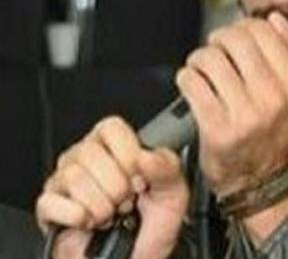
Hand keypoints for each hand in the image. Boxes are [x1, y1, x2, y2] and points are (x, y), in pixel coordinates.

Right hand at [35, 117, 189, 258]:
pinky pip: (51, 202)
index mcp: (115, 147)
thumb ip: (167, 168)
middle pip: (89, 152)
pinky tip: (91, 222)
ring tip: (112, 214)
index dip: (128, 154)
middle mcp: (86, 158)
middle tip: (127, 201)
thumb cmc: (153, 225)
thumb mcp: (174, 193)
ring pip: (73, 177)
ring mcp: (63, 182)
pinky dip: (79, 217)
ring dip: (102, 205)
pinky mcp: (49, 208)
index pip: (111, 127)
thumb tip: (146, 155)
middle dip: (117, 186)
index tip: (140, 177)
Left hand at [176, 12, 287, 196]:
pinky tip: (196, 86)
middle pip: (235, 38)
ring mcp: (246, 113)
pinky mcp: (217, 127)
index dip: (245, 28)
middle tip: (219, 51)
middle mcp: (276, 97)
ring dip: (201, 60)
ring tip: (205, 70)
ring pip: (209, 57)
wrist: (263, 181)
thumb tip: (278, 20)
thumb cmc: (281, 134)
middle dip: (220, 40)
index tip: (240, 38)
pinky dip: (187, 79)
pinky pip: (191, 81)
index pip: (264, 30)